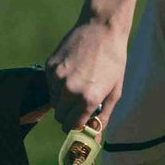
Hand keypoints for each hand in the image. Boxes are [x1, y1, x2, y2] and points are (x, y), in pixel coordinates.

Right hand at [45, 16, 129, 130]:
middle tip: (79, 104)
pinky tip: (72, 70)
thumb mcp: (114, 91)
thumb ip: (104, 116)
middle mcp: (70, 91)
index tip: (79, 122)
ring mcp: (57, 78)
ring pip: (54, 101)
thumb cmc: (113, 60)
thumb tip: (94, 135)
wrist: (102, 28)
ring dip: (63, 98)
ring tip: (79, 82)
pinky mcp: (50, 67)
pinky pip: (50, 85)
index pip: (72, 126)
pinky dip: (58, 84)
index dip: (75, 126)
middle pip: (60, 117)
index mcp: (88, 99)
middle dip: (68, 114)